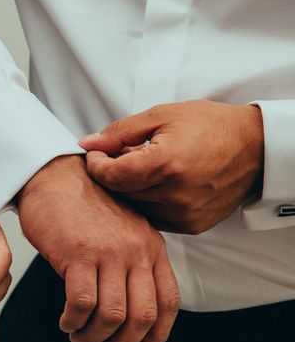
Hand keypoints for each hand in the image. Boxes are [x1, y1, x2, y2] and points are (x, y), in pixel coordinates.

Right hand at [17, 155, 179, 341]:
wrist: (53, 176)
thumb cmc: (83, 205)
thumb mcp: (123, 230)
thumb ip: (132, 263)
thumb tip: (126, 312)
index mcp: (151, 246)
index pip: (167, 303)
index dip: (157, 336)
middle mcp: (136, 250)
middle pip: (141, 316)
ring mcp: (108, 252)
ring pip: (112, 315)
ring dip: (93, 336)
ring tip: (78, 335)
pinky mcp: (78, 253)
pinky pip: (81, 304)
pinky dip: (73, 321)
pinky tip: (65, 320)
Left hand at [80, 101, 263, 233]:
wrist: (254, 146)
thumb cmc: (209, 125)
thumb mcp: (161, 116)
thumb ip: (119, 132)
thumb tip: (87, 143)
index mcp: (166, 164)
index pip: (111, 177)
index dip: (96, 165)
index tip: (97, 153)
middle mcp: (175, 195)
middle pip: (120, 193)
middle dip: (112, 174)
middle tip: (119, 155)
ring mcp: (184, 214)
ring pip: (133, 208)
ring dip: (129, 189)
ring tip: (142, 167)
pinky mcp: (191, 226)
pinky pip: (152, 218)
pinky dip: (147, 202)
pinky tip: (155, 183)